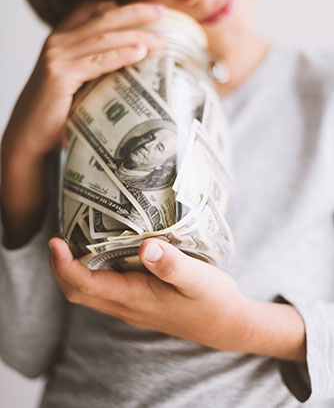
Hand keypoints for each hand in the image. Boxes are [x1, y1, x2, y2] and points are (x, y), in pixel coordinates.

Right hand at [0, 1, 164, 245]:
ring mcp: (57, 57)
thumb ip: (94, 64)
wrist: (29, 135)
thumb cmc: (56, 111)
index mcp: (61, 38)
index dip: (120, 6)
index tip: (148, 10)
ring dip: (136, 35)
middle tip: (162, 12)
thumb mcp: (76, 80)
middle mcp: (58, 42)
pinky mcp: (60, 75)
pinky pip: (97, 62)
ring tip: (162, 38)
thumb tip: (132, 60)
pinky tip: (140, 52)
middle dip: (135, 13)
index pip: (91, 9)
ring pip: (104, 39)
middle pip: (103, 19)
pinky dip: (121, 55)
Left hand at [49, 237, 249, 351]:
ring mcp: (131, 308)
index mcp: (135, 298)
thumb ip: (172, 264)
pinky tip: (102, 253)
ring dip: (72, 270)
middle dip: (60, 266)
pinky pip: (103, 291)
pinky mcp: (138, 304)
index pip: (86, 285)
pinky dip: (90, 273)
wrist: (227, 325)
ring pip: (88, 293)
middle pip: (78, 292)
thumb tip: (146, 246)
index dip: (64, 264)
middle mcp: (127, 307)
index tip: (55, 240)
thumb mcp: (198, 279)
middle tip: (58, 236)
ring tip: (73, 240)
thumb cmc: (214, 300)